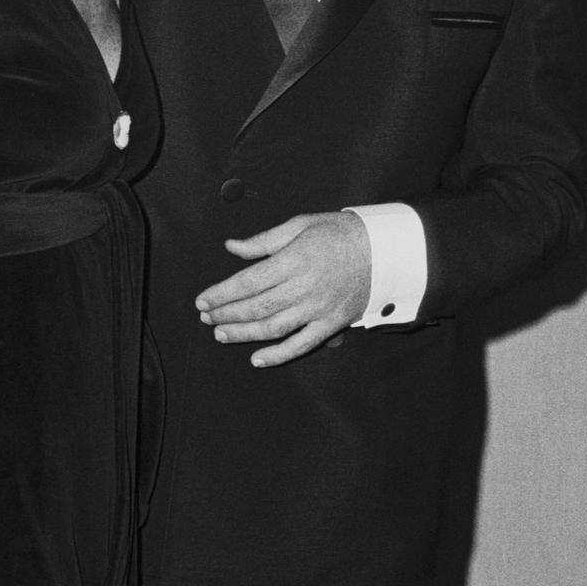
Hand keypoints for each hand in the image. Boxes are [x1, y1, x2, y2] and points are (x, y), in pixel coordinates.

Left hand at [195, 211, 371, 368]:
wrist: (384, 251)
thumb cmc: (340, 233)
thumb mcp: (301, 225)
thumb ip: (263, 241)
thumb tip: (231, 247)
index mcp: (294, 260)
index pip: (248, 282)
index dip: (221, 294)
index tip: (202, 301)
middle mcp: (303, 287)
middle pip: (256, 307)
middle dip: (226, 315)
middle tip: (206, 318)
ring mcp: (318, 309)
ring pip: (272, 328)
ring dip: (243, 334)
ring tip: (221, 335)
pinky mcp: (331, 324)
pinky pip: (301, 345)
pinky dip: (278, 355)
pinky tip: (257, 359)